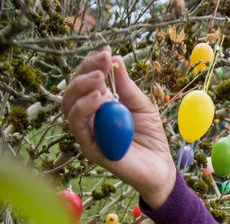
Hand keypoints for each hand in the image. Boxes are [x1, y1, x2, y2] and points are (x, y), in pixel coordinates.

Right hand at [61, 47, 176, 207]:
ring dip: (81, 88)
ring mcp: (88, 134)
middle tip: (102, 61)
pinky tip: (100, 97)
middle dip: (84, 71)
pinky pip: (79, 126)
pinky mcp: (90, 149)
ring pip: (69, 107)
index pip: (85, 81)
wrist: (160, 167)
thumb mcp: (142, 104)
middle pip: (72, 91)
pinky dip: (85, 108)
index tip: (106, 51)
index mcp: (98, 105)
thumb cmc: (150, 136)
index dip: (91, 64)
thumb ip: (126, 85)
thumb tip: (115, 59)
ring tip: (99, 78)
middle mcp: (88, 118)